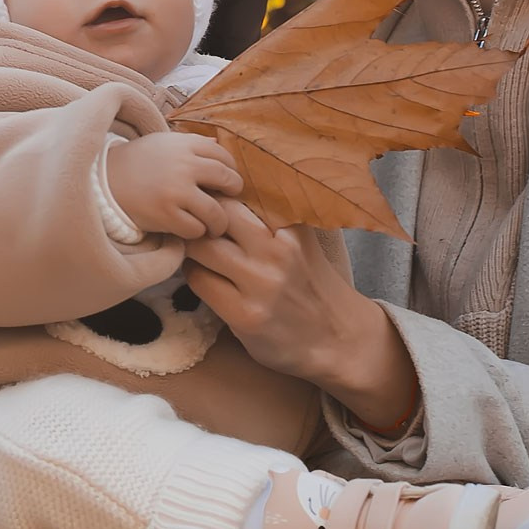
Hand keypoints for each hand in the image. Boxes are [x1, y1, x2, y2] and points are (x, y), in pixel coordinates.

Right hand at [106, 131, 243, 240]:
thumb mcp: (162, 143)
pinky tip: (188, 228)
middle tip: (226, 202)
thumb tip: (219, 144)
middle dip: (232, 194)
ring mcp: (175, 190)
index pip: (224, 157)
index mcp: (184, 144)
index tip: (227, 182)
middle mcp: (183, 165)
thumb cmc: (136, 163)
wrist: (104, 182)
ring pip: (216, 212)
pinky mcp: (166, 214)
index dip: (231, 171)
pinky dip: (196, 232)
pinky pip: (196, 229)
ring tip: (213, 225)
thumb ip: (191, 144)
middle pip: (227, 180)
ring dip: (218, 222)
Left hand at [185, 205, 419, 430]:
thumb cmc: (311, 285)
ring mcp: (261, 283)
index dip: (217, 194)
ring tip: (195, 250)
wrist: (338, 339)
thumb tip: (224, 189)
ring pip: (201, 246)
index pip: (240, 193)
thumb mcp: (300, 242)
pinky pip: (199, 281)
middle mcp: (278, 250)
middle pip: (217, 214)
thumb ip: (270, 218)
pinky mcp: (244, 314)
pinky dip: (194, 274)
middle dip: (199, 217)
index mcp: (292, 227)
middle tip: (192, 224)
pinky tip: (203, 275)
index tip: (207, 197)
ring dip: (190, 247)